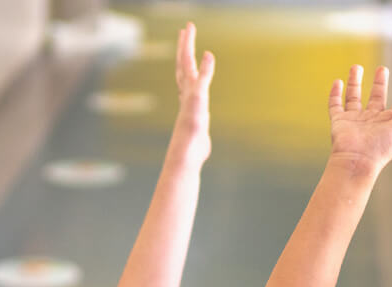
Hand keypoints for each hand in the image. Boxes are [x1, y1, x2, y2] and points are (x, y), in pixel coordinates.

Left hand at [172, 22, 214, 166]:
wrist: (187, 155)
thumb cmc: (191, 129)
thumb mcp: (199, 97)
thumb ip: (203, 75)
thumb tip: (208, 53)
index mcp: (187, 88)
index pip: (186, 60)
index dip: (188, 42)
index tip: (189, 25)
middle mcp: (186, 93)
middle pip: (183, 65)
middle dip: (185, 47)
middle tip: (186, 30)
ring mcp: (189, 104)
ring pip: (186, 79)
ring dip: (187, 64)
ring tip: (187, 55)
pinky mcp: (195, 115)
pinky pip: (194, 94)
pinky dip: (195, 85)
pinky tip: (195, 88)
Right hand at [327, 65, 391, 173]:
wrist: (358, 160)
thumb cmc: (384, 147)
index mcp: (390, 122)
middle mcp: (373, 120)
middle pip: (377, 97)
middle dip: (380, 83)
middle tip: (382, 69)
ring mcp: (355, 120)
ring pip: (354, 97)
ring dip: (355, 82)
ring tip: (356, 67)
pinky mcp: (339, 121)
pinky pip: (335, 105)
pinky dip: (335, 94)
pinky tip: (337, 82)